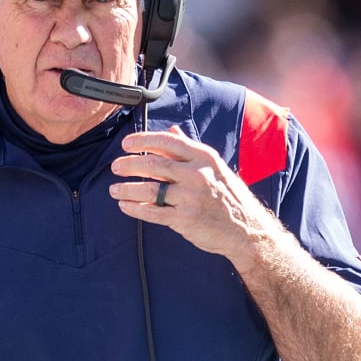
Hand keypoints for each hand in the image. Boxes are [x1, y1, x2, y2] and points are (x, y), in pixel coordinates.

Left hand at [108, 126, 279, 265]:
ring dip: (126, 188)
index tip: (126, 144)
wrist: (246, 229)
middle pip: (153, 164)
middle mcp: (197, 174)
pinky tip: (125, 205)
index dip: (143, 140)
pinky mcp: (184, 219)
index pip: (167, 141)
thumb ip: (190, 149)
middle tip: (115, 166)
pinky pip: (152, 212)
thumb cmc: (228, 196)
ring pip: (149, 189)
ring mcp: (190, 198)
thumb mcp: (214, 167)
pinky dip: (134, 208)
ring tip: (114, 189)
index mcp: (204, 157)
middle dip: (129, 164)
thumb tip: (173, 131)